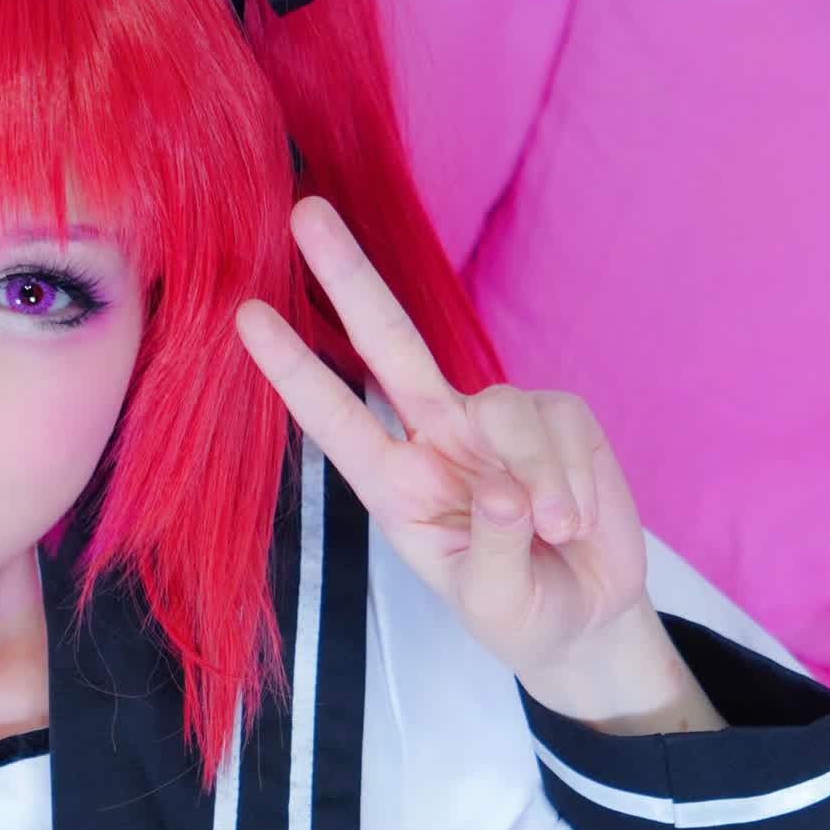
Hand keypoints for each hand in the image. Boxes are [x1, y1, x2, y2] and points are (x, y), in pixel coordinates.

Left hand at [236, 198, 648, 680]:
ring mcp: (497, 422)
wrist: (585, 617)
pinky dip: (570, 479)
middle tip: (305, 213)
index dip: (294, 370)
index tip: (245, 316)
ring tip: (554, 533)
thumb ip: (494, 551)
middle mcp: (436, 439)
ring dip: (534, 476)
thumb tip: (504, 492)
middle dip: (350, 278)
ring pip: (504, 409)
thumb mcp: (494, 604)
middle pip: (390, 344)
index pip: (336, 419)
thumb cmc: (519, 610)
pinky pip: (560, 429)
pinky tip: (575, 522)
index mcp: (395, 486)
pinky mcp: (559, 417)